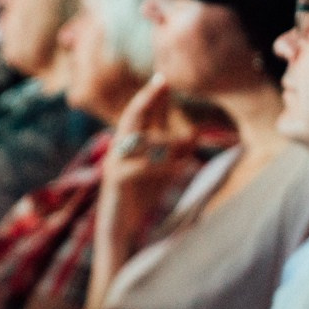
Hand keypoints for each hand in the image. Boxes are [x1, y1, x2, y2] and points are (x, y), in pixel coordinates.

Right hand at [98, 75, 197, 230]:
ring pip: (139, 140)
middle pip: (132, 117)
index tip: (166, 79)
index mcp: (130, 145)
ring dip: (166, 138)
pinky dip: (164, 165)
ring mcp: (114, 163)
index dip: (154, 98)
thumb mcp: (162, 173)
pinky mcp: (114, 180)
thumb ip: (175, 154)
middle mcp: (119, 150)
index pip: (142, 116)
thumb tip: (194, 133)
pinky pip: (142, 166)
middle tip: (163, 80)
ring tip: (190, 137)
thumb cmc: (139, 199)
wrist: (120, 229)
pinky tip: (183, 168)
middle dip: (148, 98)